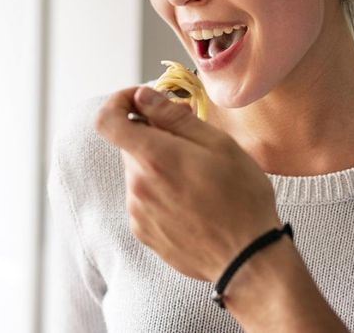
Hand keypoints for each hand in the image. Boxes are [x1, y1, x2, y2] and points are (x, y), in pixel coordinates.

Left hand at [94, 86, 281, 281]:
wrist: (247, 258)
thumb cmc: (241, 197)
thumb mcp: (218, 144)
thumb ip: (174, 118)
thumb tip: (143, 96)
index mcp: (154, 158)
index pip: (107, 120)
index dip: (119, 102)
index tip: (144, 101)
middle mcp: (137, 186)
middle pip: (129, 145)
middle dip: (154, 135)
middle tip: (192, 141)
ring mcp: (138, 212)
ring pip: (138, 172)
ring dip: (159, 165)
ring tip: (198, 178)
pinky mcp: (144, 233)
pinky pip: (144, 199)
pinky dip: (161, 191)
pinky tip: (192, 200)